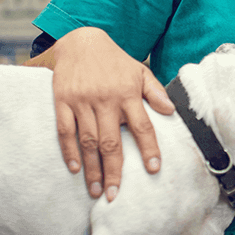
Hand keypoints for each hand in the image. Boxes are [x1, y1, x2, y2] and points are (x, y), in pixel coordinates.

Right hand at [23, 27, 174, 200]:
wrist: (80, 40)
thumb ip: (155, 92)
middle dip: (113, 171)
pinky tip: (75, 168)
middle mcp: (105, 100)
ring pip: (88, 140)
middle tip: (114, 194)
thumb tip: (172, 111)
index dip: (149, 148)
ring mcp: (82, 101)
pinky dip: (69, 150)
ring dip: (92, 168)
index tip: (154, 168)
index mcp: (127, 94)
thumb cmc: (115, 61)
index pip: (142, 126)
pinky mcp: (62, 101)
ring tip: (95, 190)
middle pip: (111, 142)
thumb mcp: (140, 71)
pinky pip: (65, 130)